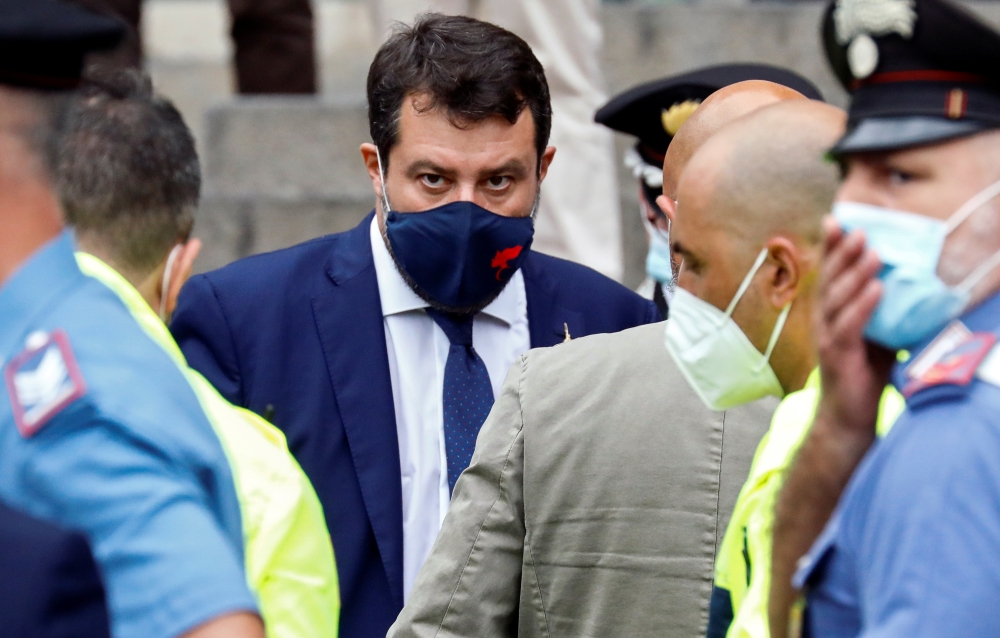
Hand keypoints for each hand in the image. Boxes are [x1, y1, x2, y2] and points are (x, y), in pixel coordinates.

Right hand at [815, 216, 894, 433]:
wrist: (848, 414)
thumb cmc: (865, 371)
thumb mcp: (879, 331)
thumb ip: (888, 308)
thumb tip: (915, 282)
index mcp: (831, 310)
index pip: (830, 272)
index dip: (831, 247)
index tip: (837, 220)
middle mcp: (823, 319)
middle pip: (830, 278)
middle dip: (842, 252)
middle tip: (859, 229)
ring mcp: (826, 336)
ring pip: (837, 298)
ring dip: (855, 273)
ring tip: (873, 252)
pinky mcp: (836, 354)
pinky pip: (848, 325)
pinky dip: (863, 306)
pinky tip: (877, 289)